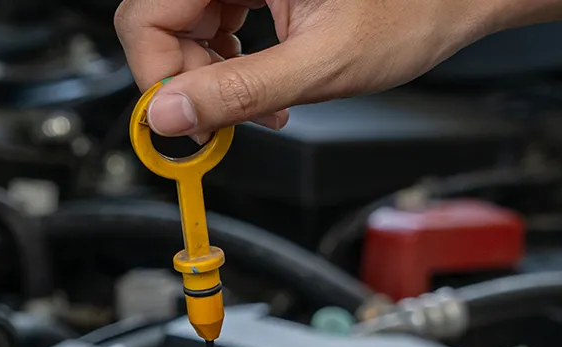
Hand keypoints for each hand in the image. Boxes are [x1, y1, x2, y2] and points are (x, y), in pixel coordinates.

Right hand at [113, 0, 514, 137]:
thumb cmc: (414, 10)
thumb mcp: (322, 65)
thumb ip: (240, 92)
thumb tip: (170, 115)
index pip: (147, 14)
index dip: (156, 74)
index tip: (180, 121)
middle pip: (159, 19)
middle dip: (185, 78)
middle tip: (223, 120)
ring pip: (182, 23)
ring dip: (208, 74)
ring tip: (257, 104)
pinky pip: (213, 18)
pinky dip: (228, 59)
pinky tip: (261, 81)